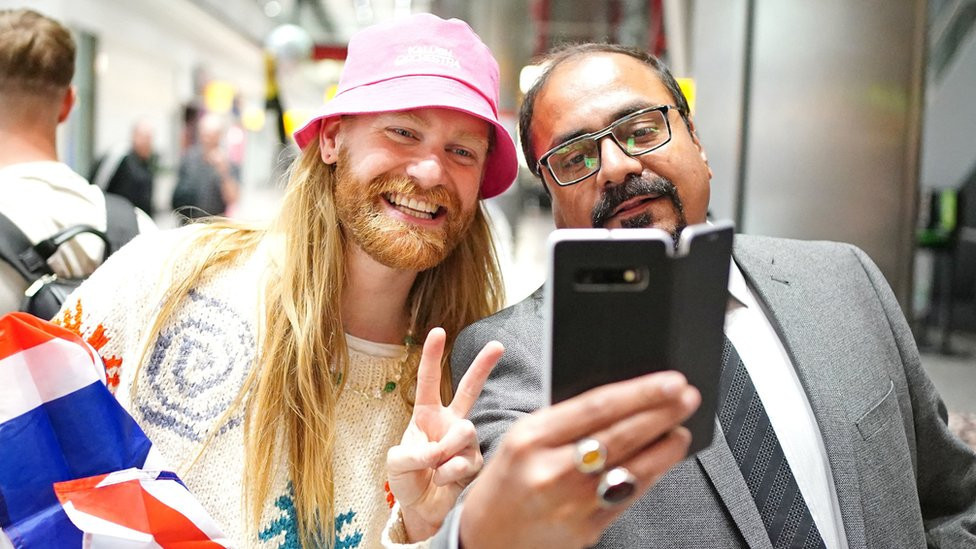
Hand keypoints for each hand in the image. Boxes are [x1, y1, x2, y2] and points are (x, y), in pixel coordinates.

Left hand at [386, 327, 503, 541]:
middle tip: (498, 345)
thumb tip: (439, 452)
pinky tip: (443, 481)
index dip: (432, 356)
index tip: (438, 332)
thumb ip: (412, 452)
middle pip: (469, 390)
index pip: (429, 382)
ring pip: (464, 431)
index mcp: (427, 416)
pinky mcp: (476, 463)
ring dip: (445, 451)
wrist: (422, 511)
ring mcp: (465, 443)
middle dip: (483, 367)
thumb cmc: (408, 481)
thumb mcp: (396, 463)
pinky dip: (448, 473)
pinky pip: (464, 461)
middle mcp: (449, 424)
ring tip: (434, 468)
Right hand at [459, 371, 700, 548]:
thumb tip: (622, 399)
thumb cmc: (507, 481)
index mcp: (531, 438)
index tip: (670, 381)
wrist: (486, 538)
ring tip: (681, 429)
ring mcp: (571, 504)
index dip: (641, 392)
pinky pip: (628, 497)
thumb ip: (566, 420)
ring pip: (632, 469)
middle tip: (687, 397)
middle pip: (620, 435)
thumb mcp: (521, 438)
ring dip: (665, 447)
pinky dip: (650, 475)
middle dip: (662, 413)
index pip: (597, 406)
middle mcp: (551, 470)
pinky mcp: (586, 530)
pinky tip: (662, 460)